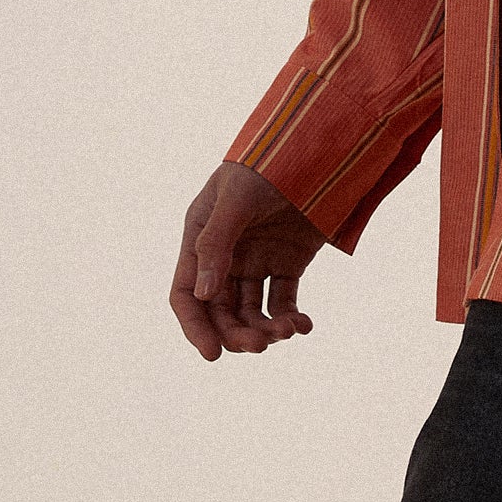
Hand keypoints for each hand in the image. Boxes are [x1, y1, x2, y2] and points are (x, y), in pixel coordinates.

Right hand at [172, 159, 325, 360]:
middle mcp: (224, 256)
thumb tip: (203, 294)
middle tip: (262, 345)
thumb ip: (217, 243)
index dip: (195, 327)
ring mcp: (256, 261)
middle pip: (220, 311)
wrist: (315, 148)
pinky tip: (304, 324)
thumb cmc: (266, 166)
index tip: (213, 354)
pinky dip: (291, 318)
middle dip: (237, 334)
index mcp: (200, 239)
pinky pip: (283, 301)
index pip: (185, 293)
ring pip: (252, 312)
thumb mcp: (236, 199)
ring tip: (289, 331)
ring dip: (266, 329)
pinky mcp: (287, 263)